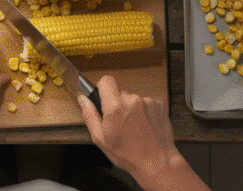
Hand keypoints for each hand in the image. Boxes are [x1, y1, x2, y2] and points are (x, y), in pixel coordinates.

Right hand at [79, 76, 208, 190]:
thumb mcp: (101, 139)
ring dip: (131, 109)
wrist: (156, 162)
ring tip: (134, 128)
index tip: (104, 99)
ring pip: (133, 99)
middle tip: (119, 122)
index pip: (106, 80)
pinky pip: (146, 103)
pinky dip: (144, 112)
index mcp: (116, 107)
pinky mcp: (159, 105)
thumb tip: (82, 99)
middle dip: (117, 104)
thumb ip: (89, 115)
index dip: (103, 88)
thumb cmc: (128, 154)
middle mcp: (133, 100)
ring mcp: (148, 102)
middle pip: (120, 92)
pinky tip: (144, 127)